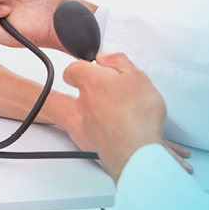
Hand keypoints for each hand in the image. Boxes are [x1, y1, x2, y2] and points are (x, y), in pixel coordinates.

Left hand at [63, 52, 191, 182]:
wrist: (135, 152)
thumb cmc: (136, 114)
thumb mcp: (135, 75)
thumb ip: (117, 61)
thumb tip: (104, 57)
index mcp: (90, 81)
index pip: (72, 70)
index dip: (84, 67)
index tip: (98, 68)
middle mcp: (83, 102)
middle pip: (86, 90)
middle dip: (101, 88)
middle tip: (122, 90)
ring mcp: (87, 123)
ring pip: (93, 110)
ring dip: (107, 108)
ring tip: (131, 110)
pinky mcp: (94, 140)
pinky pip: (101, 127)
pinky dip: (111, 125)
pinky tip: (129, 127)